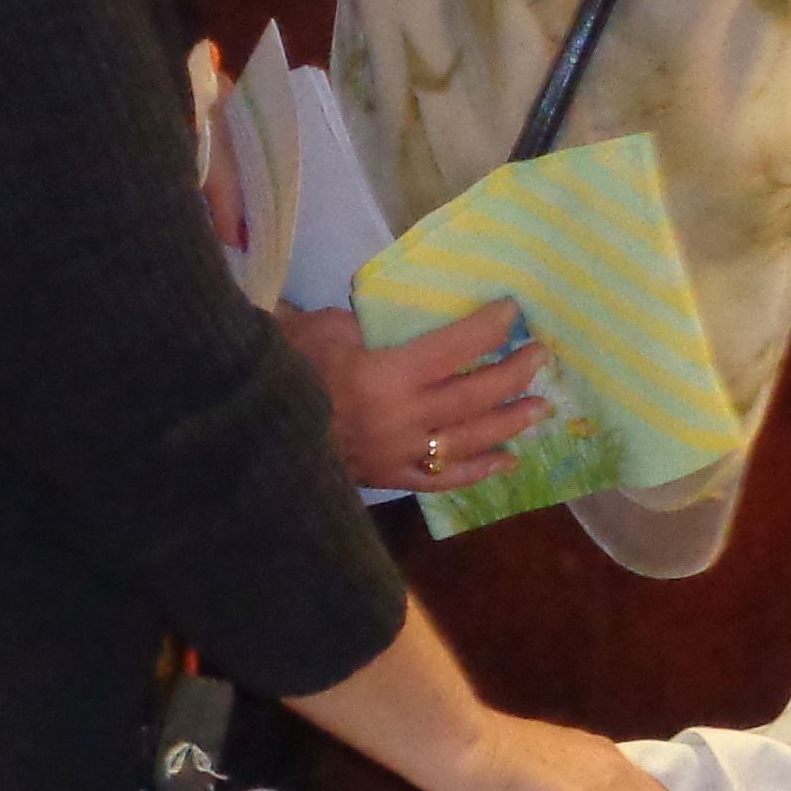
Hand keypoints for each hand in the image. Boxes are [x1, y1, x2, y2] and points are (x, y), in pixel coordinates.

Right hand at [284, 297, 549, 495]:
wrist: (249, 424)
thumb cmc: (283, 366)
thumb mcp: (324, 328)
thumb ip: (370, 325)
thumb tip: (407, 322)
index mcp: (383, 376)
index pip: (453, 349)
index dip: (486, 329)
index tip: (512, 312)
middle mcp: (400, 419)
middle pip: (471, 398)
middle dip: (512, 376)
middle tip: (541, 358)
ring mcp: (398, 454)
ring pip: (467, 441)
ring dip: (507, 424)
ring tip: (538, 408)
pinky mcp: (389, 477)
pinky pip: (442, 479)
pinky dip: (477, 472)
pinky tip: (507, 462)